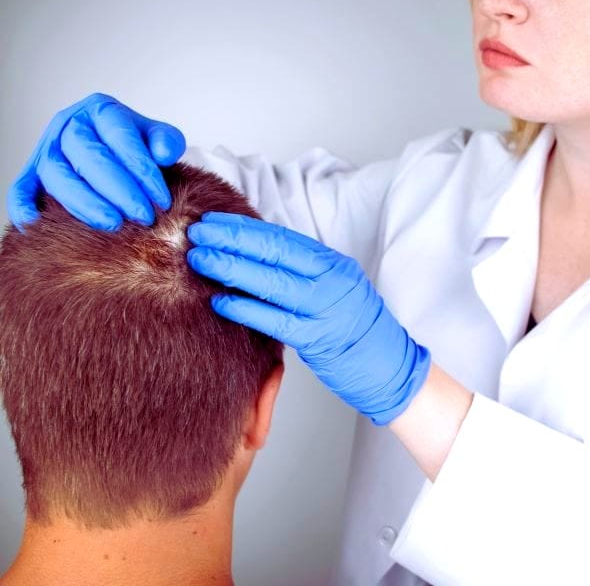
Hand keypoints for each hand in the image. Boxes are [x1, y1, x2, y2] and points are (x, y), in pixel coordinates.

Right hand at [7, 92, 185, 230]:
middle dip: (119, 191)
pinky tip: (37, 225)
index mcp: (101, 111)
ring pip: (57, 175)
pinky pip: (21, 189)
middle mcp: (69, 126)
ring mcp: (48, 150)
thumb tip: (163, 154)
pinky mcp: (32, 174)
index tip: (163, 201)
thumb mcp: (159, 138)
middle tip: (143, 217)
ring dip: (85, 203)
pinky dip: (24, 207)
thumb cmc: (141, 147)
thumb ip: (167, 141)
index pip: (120, 138)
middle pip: (88, 156)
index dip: (143, 171)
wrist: (120, 153)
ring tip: (113, 225)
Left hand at [186, 212, 431, 425]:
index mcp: (335, 264)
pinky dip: (246, 309)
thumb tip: (255, 260)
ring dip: (232, 268)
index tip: (214, 221)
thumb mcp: (337, 290)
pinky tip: (221, 302)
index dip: (245, 228)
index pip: (283, 238)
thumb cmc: (358, 331)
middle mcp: (333, 280)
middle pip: (275, 252)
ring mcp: (327, 308)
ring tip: (201, 260)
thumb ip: (304, 275)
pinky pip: (276, 320)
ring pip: (272, 282)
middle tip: (197, 233)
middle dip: (232, 240)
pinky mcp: (320, 339)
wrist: (392, 367)